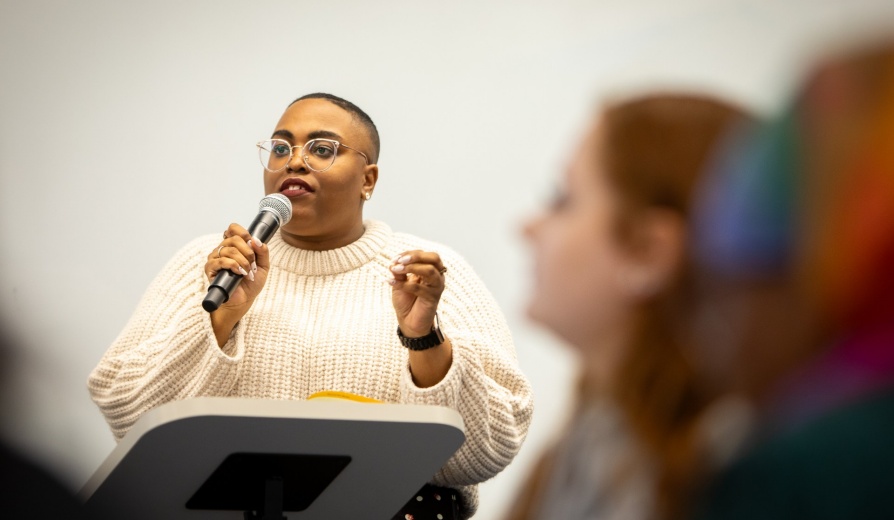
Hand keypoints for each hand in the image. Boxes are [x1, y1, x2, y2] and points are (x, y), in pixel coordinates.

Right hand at [205, 223, 269, 345]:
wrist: (244, 300)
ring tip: (248, 273)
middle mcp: (223, 249)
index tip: (252, 244)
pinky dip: (234, 266)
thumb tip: (256, 240)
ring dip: (243, 262)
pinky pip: (221, 261)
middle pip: (234, 239)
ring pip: (229, 250)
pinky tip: (240, 273)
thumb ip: (263, 251)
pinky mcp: (210, 268)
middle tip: (253, 265)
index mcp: (234, 245)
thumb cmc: (251, 283)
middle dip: (248, 252)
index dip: (243, 233)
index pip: (233, 229)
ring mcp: (215, 258)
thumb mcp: (263, 266)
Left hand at [388, 250, 446, 336]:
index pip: (424, 255)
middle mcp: (437, 276)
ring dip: (411, 268)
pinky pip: (419, 288)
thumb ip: (398, 272)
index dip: (410, 253)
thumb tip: (393, 263)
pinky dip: (404, 284)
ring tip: (395, 270)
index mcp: (430, 270)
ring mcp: (437, 287)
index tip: (395, 258)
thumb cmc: (406, 300)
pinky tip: (391, 283)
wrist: (409, 321)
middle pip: (434, 258)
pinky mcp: (433, 298)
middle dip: (416, 256)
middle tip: (400, 260)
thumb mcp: (400, 283)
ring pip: (429, 271)